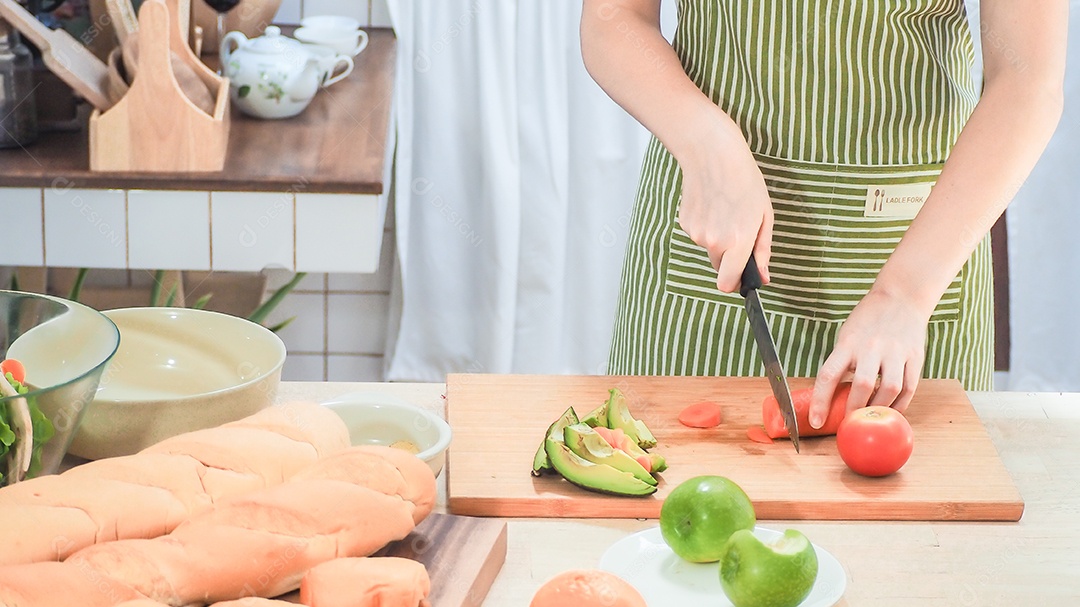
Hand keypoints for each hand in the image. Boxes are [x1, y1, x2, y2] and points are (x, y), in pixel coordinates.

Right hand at [675, 114, 772, 291]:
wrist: (711, 153)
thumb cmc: (743, 180)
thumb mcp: (764, 215)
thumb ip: (762, 250)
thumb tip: (762, 277)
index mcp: (737, 241)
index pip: (727, 284)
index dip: (735, 283)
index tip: (740, 276)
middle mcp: (713, 242)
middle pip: (719, 266)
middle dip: (729, 255)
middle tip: (738, 226)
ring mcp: (696, 233)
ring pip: (709, 248)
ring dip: (717, 236)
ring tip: (725, 209)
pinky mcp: (684, 223)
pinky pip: (698, 234)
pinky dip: (706, 225)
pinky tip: (712, 204)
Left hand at [808, 289, 929, 427]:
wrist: (902, 297)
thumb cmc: (868, 320)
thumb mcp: (847, 336)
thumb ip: (842, 363)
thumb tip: (834, 396)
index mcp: (848, 343)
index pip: (828, 375)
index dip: (820, 401)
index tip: (816, 421)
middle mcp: (872, 347)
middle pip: (862, 384)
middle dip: (854, 410)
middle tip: (849, 423)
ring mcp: (896, 352)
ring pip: (889, 389)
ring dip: (879, 409)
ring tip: (871, 418)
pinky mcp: (915, 357)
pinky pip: (909, 387)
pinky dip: (900, 404)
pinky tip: (891, 410)